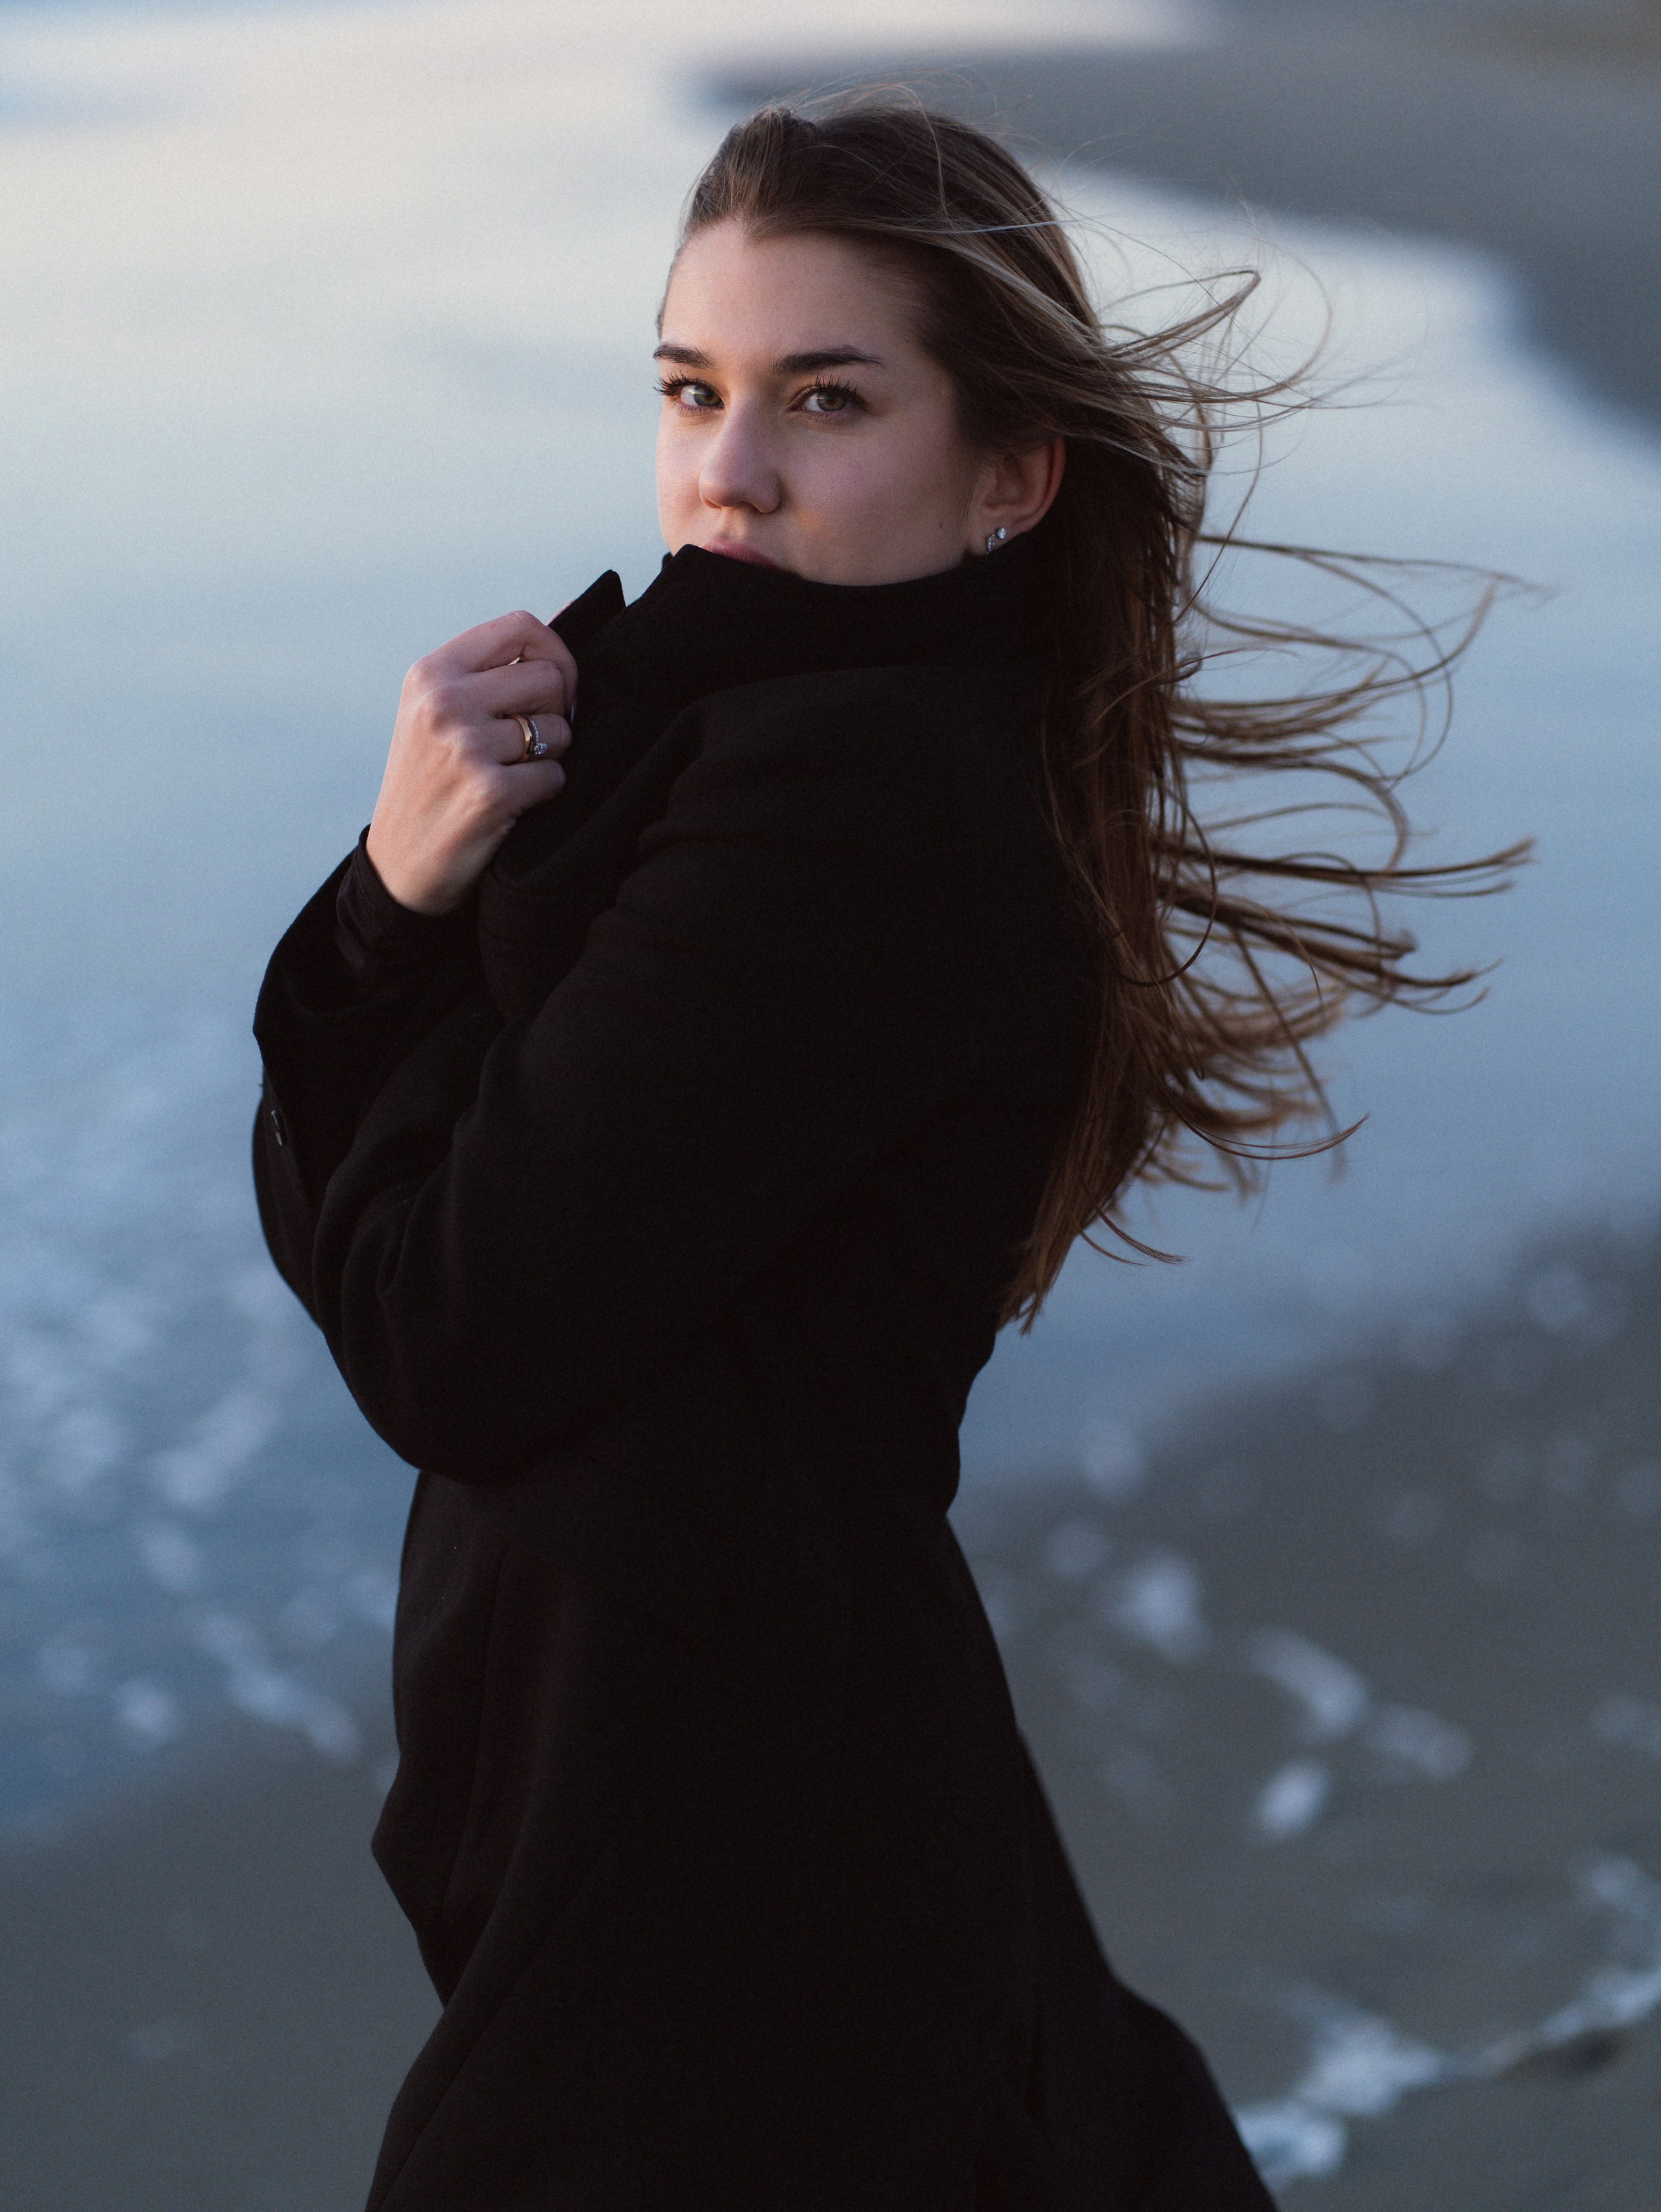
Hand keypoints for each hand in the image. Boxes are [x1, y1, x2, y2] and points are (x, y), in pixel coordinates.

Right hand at [366, 611, 577, 914]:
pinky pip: (556, 775)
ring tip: (514, 773)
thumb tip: (565, 615)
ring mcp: (464, 747)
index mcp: (431, 673)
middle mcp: (443, 702)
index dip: (555, 653)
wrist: (400, 864)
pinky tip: (514, 805)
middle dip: (556, 712)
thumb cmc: (431, 782)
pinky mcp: (489, 793)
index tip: (554, 687)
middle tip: (531, 742)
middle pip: (549, 677)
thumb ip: (492, 668)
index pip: (520, 626)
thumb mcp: (438, 712)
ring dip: (550, 756)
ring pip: (559, 730)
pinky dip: (545, 793)